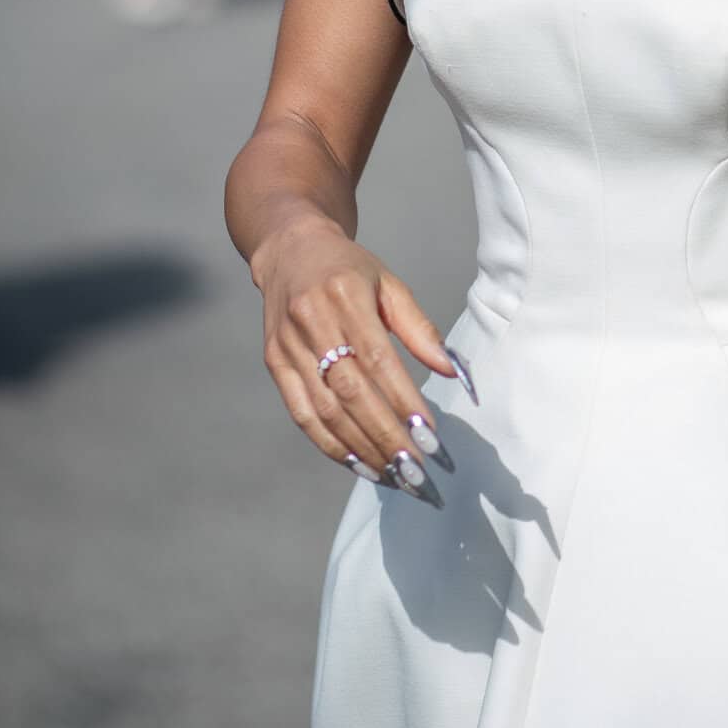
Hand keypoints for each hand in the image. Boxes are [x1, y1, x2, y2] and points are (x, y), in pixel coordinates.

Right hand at [255, 217, 470, 498]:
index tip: (430, 437)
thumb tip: (452, 372)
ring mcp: (288, 347)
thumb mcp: (389, 284)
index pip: (377, 360)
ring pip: (325, 412)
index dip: (403, 402)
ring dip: (362, 450)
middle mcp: (312, 323)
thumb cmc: (348, 269)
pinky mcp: (275, 365)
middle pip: (351, 393)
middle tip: (419, 472)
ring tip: (397, 477)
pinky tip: (361, 465)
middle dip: (386, 438)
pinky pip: (302, 415)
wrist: (289, 250)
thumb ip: (420, 329)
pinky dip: (331, 446)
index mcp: (345, 296)